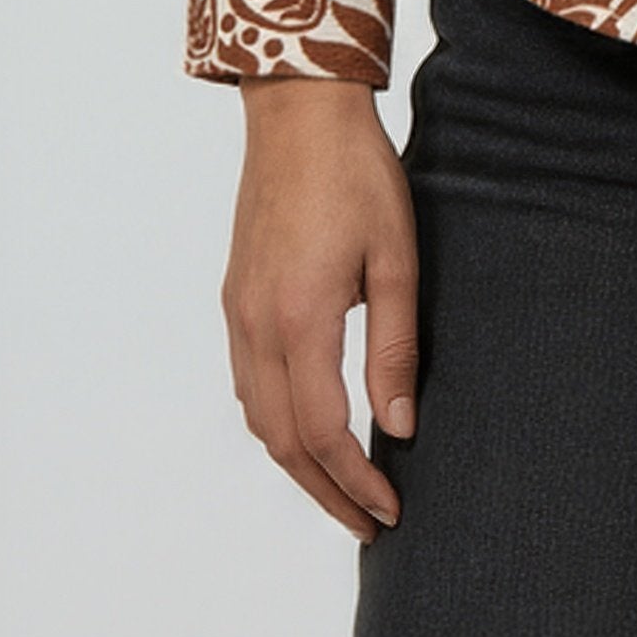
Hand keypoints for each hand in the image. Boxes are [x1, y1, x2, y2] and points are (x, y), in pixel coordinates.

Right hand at [222, 78, 420, 543]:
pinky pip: (247, 383)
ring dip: (298, 463)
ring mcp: (238, 313)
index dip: (355, 482)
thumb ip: (396, 347)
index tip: (389, 510)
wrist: (299, 113)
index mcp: (299, 318)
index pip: (322, 432)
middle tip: (369, 522)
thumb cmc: (357, 174)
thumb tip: (401, 427)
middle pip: (282, 441)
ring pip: (258, 418)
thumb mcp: (396, 257)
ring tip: (344, 487)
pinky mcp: (236, 298)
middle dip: (326, 492)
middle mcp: (257, 325)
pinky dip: (276, 422)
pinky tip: (308, 427)